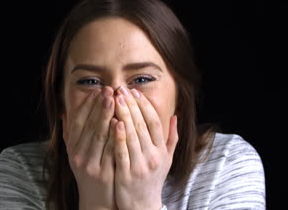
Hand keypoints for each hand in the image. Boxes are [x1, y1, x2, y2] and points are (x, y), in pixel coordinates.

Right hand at [63, 86, 117, 209]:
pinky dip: (115, 135)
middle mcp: (79, 156)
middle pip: (89, 127)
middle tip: (108, 90)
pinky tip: (120, 122)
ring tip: (115, 100)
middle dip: (99, 106)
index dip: (87, 106)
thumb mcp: (76, 155)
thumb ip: (71, 135)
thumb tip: (64, 113)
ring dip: (107, 116)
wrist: (97, 201)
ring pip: (100, 137)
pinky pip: (111, 151)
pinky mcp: (104, 173)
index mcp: (73, 150)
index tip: (97, 91)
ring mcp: (92, 165)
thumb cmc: (90, 173)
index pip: (78, 123)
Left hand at [112, 85, 177, 209]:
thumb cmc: (152, 179)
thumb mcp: (166, 160)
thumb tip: (174, 116)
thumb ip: (171, 138)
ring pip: (132, 135)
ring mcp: (140, 166)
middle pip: (142, 125)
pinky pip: (122, 152)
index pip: (154, 122)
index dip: (145, 105)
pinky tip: (113, 123)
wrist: (142, 206)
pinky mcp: (127, 174)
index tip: (134, 92)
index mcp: (161, 151)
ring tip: (115, 99)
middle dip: (131, 105)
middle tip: (121, 89)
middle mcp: (153, 157)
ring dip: (124, 115)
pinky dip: (118, 137)